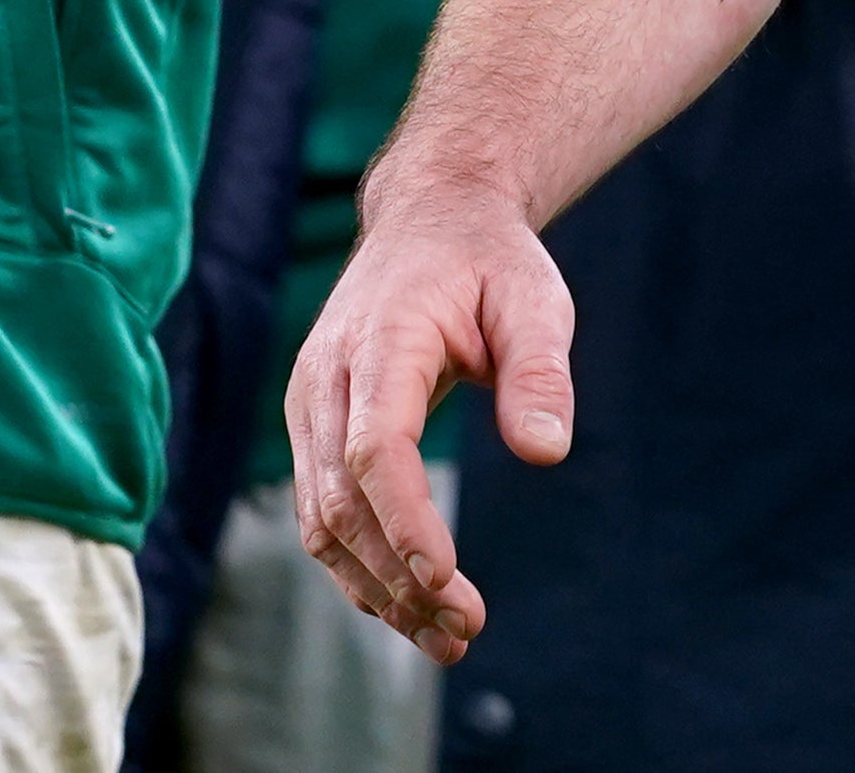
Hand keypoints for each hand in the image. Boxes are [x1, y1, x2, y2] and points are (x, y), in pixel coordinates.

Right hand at [286, 149, 579, 663]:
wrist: (429, 217)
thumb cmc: (488, 260)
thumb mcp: (535, 297)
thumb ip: (539, 370)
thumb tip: (546, 452)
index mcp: (378, 341)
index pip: (375, 447)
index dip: (405, 519)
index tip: (446, 577)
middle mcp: (326, 379)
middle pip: (342, 500)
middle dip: (398, 576)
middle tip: (466, 628)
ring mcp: (309, 405)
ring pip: (321, 520)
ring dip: (377, 588)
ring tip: (448, 637)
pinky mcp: (313, 429)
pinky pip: (322, 513)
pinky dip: (360, 568)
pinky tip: (409, 606)